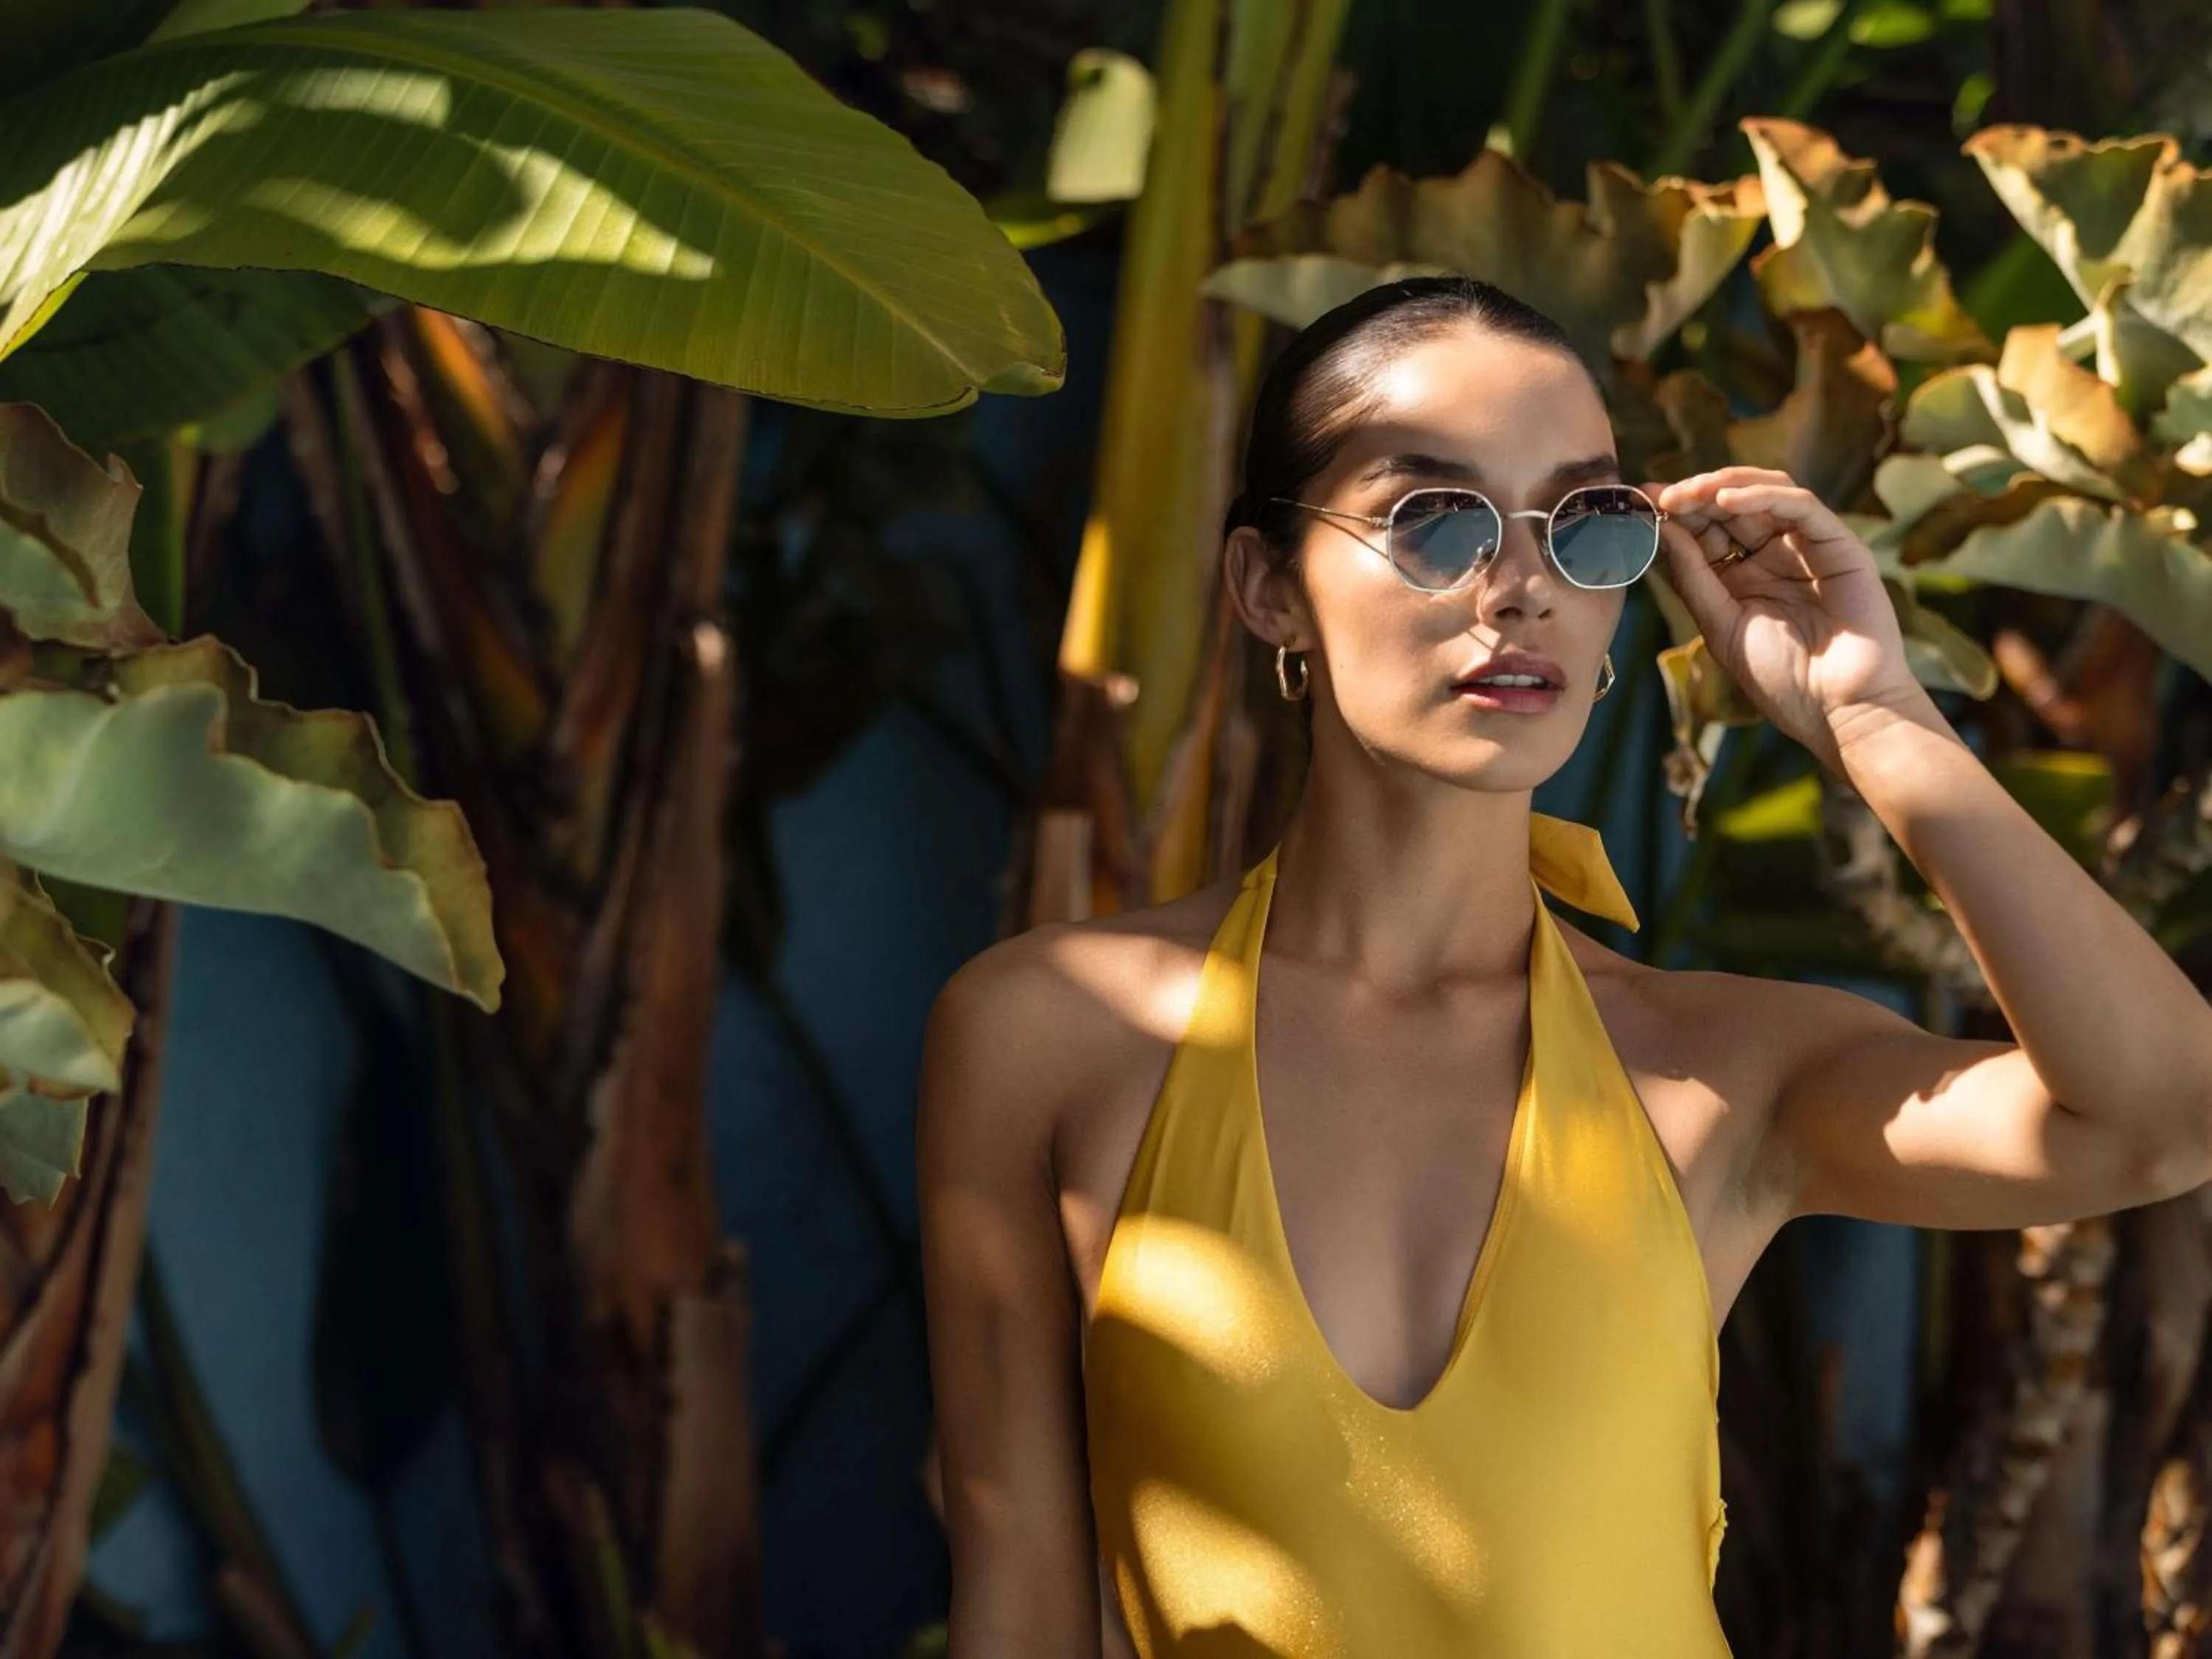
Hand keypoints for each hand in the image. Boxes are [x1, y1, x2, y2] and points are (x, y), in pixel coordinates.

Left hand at [1649, 466, 1931, 772]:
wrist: (1838, 709)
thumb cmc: (1782, 678)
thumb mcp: (1720, 625)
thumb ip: (1693, 577)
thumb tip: (1662, 529)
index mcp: (1746, 577)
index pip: (1708, 531)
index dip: (1677, 515)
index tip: (1642, 503)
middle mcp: (1776, 556)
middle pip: (1733, 506)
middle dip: (1694, 496)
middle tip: (1660, 495)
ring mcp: (1808, 547)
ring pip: (1766, 494)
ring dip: (1723, 486)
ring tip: (1687, 493)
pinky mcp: (1839, 544)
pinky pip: (1800, 505)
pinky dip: (1762, 496)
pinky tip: (1726, 500)